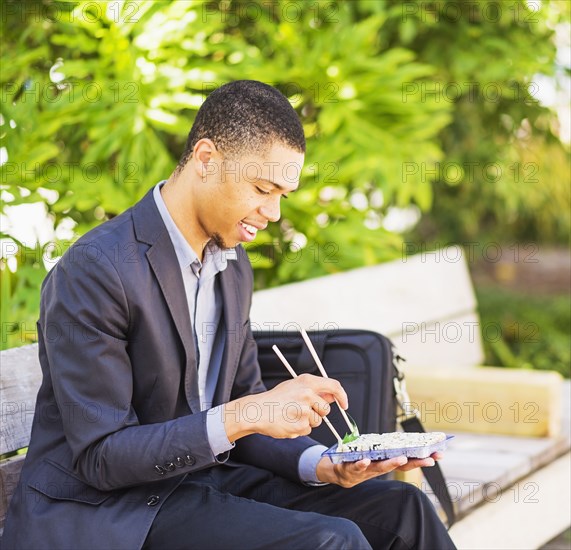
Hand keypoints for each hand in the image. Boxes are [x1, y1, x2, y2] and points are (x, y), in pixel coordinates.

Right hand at [223, 373, 347, 441]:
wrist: (257, 411)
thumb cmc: (276, 399)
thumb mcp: (294, 386)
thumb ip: (314, 390)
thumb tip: (333, 396)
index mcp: (306, 381)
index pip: (334, 386)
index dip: (342, 396)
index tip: (344, 405)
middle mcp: (307, 394)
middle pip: (326, 409)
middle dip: (318, 413)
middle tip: (301, 410)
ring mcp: (304, 410)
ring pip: (317, 421)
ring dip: (308, 421)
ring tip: (292, 416)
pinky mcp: (300, 425)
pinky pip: (308, 430)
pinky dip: (300, 429)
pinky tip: (288, 423)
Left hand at [316, 452, 442, 487]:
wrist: (338, 471)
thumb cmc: (360, 460)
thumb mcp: (377, 454)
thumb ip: (389, 448)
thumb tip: (405, 437)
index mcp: (387, 462)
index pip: (409, 461)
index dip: (424, 458)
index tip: (438, 454)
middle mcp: (380, 468)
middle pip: (399, 466)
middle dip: (415, 463)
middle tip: (428, 460)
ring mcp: (366, 470)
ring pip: (380, 467)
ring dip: (391, 464)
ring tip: (402, 459)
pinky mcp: (351, 469)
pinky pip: (357, 466)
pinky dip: (361, 464)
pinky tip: (365, 460)